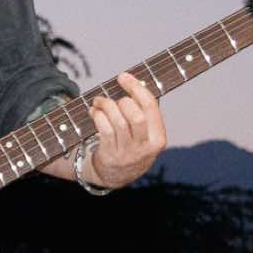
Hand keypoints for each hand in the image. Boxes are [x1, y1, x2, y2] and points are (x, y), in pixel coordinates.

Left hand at [86, 72, 165, 187]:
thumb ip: (143, 111)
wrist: (117, 175)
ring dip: (106, 106)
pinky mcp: (110, 155)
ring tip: (98, 101)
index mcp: (158, 138)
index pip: (151, 107)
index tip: (123, 76)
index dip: (136, 88)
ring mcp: (127, 153)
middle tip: (112, 98)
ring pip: (118, 122)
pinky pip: (104, 130)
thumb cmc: (131, 145)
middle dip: (121, 101)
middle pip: (135, 115)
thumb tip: (137, 82)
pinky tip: (94, 111)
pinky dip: (98, 116)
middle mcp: (145, 147)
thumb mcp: (145, 134)